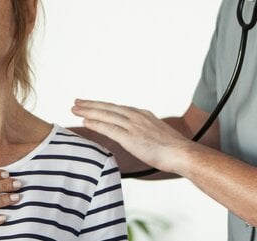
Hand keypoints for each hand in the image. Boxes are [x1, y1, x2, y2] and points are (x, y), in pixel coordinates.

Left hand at [71, 99, 192, 173]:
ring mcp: (133, 126)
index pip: (117, 108)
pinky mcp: (131, 137)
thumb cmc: (172, 149)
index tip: (90, 103)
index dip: (101, 105)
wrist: (182, 153)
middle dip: (91, 104)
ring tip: (75, 108)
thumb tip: (137, 136)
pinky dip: (96, 123)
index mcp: (142, 114)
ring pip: (106, 115)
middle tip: (76, 102)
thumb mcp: (156, 134)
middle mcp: (136, 116)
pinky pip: (109, 128)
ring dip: (89, 110)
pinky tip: (86, 120)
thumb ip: (143, 132)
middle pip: (108, 107)